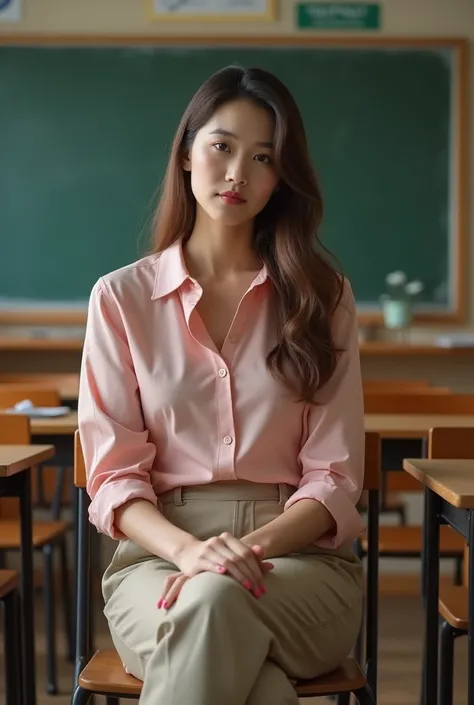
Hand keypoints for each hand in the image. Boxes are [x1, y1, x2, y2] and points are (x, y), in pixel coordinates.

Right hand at [159, 543, 273, 608]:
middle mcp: (218, 541)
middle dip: (251, 576)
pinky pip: (210, 564)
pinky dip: (218, 568)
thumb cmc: (215, 556)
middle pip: (239, 559)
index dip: (257, 569)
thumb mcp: (231, 554)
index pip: (247, 553)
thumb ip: (250, 558)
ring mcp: (207, 549)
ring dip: (239, 576)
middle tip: (259, 592)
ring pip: (228, 562)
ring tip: (248, 588)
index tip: (263, 585)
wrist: (188, 552)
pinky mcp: (198, 560)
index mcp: (228, 538)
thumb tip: (271, 566)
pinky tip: (224, 574)